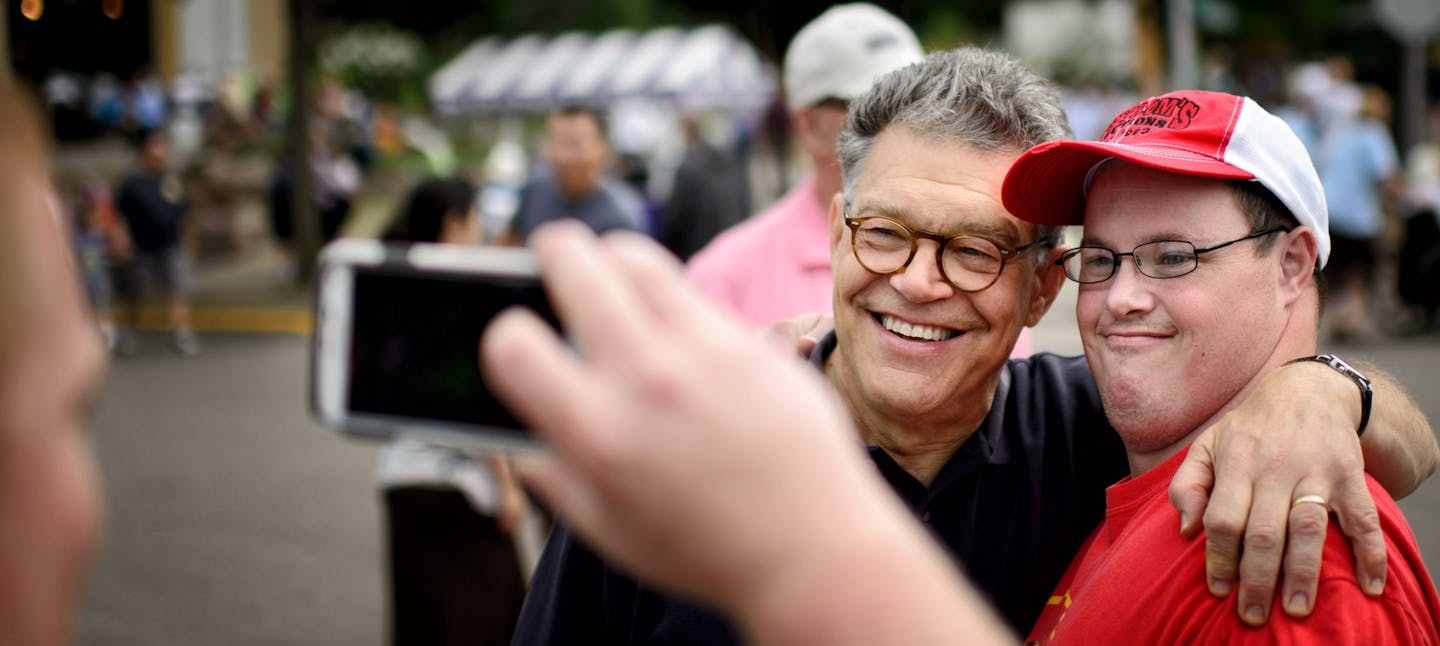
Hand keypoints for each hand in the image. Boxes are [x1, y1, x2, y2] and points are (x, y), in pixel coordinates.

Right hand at [480, 223, 882, 607]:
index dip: (505, 335)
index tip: (519, 338)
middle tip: (552, 253)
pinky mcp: (752, 344)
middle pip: (575, 264)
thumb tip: (519, 433)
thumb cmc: (707, 552)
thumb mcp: (609, 532)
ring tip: (606, 266)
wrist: (814, 551)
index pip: (513, 344)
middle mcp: (647, 381)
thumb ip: (555, 476)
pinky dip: (668, 296)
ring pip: (637, 257)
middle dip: (552, 251)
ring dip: (610, 254)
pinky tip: (667, 319)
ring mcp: (705, 354)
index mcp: (597, 435)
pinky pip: (692, 293)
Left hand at [1169, 361, 1384, 625]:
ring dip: (1303, 573)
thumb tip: (1186, 529)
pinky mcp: (1349, 476)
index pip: (1223, 518)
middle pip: (1264, 531)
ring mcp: (1315, 472)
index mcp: (1237, 462)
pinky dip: (1369, 553)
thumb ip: (1188, 484)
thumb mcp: (1208, 445)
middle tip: (1253, 614)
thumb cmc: (1250, 428)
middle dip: (1257, 578)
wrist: (1308, 390)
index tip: (1218, 589)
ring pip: (1307, 528)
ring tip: (1298, 609)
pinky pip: (1363, 518)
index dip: (1219, 557)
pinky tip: (1369, 585)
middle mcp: (1275, 468)